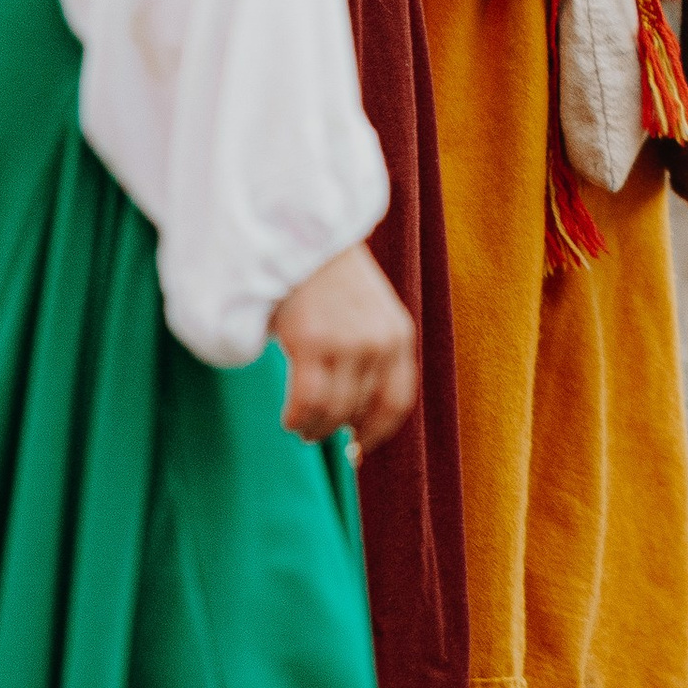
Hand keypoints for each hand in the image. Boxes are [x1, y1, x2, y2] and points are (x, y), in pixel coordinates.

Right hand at [270, 242, 418, 452]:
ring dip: (314, 428)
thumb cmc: (330, 282)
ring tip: (300, 427)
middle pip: (359, 410)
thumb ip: (370, 356)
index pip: (396, 402)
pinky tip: (289, 418)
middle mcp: (378, 343)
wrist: (301, 238)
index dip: (377, 432)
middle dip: (337, 430)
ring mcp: (346, 343)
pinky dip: (297, 417)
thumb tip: (357, 417)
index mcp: (398, 336)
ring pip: (333, 410)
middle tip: (315, 433)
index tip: (358, 449)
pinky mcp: (312, 342)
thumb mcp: (368, 315)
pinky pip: (307, 401)